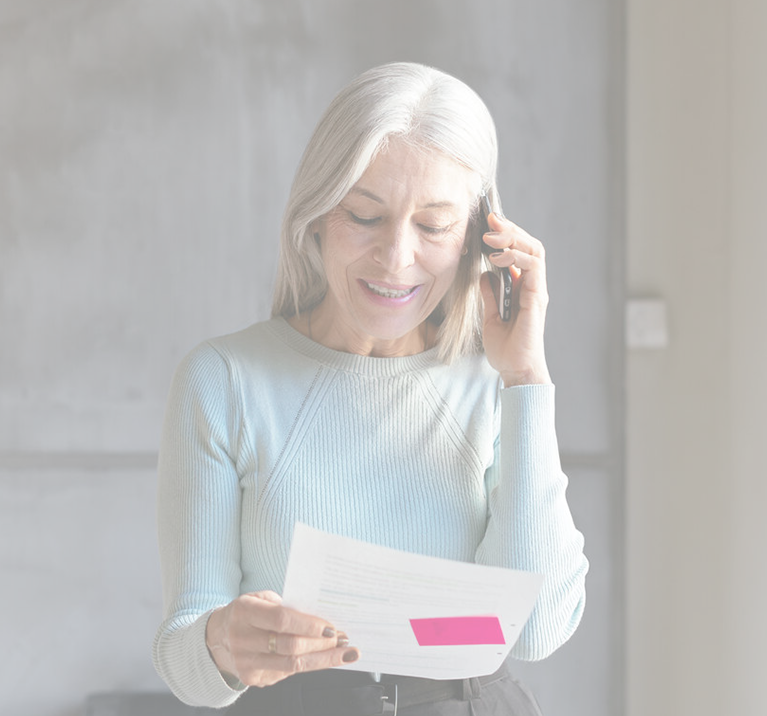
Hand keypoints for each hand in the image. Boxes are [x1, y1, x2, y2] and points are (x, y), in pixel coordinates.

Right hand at [205, 590, 359, 686]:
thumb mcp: (261, 599)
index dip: (309, 625)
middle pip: (290, 646)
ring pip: (292, 665)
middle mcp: (242, 638)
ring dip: (323, 659)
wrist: (217, 637)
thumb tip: (320, 617)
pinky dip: (309, 665)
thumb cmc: (248, 612)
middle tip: (344, 639)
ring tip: (344, 652)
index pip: (281, 620)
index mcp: (244, 611)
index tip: (332, 627)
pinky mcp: (252, 679)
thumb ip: (286, 606)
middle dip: (322, 644)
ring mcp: (245, 662)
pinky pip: (287, 673)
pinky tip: (324, 659)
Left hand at [479, 212, 551, 386]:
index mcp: (522, 287)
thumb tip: (484, 274)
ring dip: (512, 239)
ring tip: (491, 237)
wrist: (515, 370)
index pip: (519, 252)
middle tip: (489, 219)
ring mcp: (537, 291)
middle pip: (528, 245)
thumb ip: (489, 294)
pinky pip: (533, 268)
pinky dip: (516, 257)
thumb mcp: (489, 316)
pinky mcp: (537, 299)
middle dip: (509, 229)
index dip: (505, 235)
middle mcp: (533, 286)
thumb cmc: (506, 348)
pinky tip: (498, 258)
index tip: (486, 224)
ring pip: (534, 251)